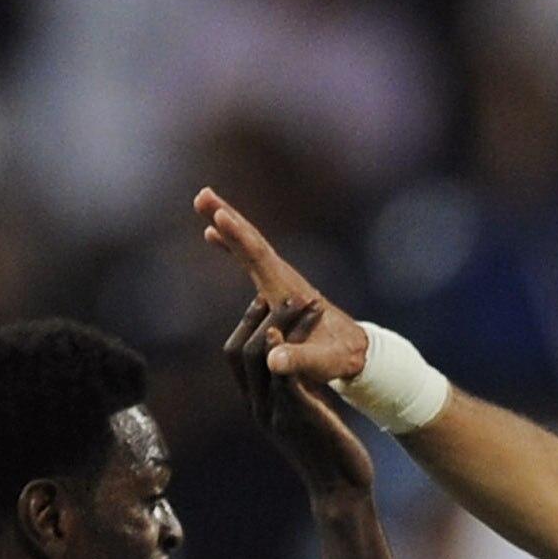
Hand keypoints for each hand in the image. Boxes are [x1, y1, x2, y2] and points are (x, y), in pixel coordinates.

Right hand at [197, 186, 369, 385]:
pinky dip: (230, 243)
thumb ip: (300, 361)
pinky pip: (248, 257)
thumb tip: (274, 361)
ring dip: (226, 223)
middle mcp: (283, 279)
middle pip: (252, 242)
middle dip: (228, 218)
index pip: (261, 260)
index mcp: (290, 293)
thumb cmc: (339, 359)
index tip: (221, 217)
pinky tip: (211, 235)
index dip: (240, 239)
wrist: (354, 351)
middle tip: (203, 195)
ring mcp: (279, 280)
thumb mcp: (323, 363)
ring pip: (248, 244)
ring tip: (203, 201)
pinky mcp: (274, 285)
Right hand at [222, 296, 372, 498]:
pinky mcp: (297, 417)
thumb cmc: (327, 456)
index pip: (234, 357)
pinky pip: (285, 375)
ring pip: (261, 357)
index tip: (262, 298)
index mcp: (258, 407)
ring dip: (280, 323)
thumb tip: (297, 373)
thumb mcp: (304, 419)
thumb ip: (295, 395)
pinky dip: (288, 349)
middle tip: (277, 290)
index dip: (245, 325)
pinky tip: (302, 329)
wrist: (339, 493)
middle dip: (254, 317)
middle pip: (238, 352)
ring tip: (302, 301)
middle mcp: (260, 409)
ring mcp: (275, 414)